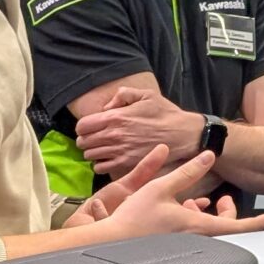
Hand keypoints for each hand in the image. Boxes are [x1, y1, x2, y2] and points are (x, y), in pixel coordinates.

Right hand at [74, 146, 263, 239]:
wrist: (110, 241)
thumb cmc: (133, 218)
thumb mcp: (161, 187)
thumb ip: (188, 172)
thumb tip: (209, 155)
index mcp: (197, 225)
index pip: (237, 225)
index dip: (256, 222)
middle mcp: (194, 237)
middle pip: (224, 227)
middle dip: (228, 212)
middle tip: (224, 200)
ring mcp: (182, 244)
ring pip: (206, 229)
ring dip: (207, 214)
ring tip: (195, 200)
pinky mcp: (171, 245)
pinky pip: (191, 233)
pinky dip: (192, 220)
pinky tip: (180, 209)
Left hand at [75, 85, 204, 177]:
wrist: (181, 134)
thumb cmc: (164, 113)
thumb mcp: (146, 95)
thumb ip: (123, 94)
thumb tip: (107, 107)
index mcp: (116, 117)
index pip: (82, 126)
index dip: (84, 126)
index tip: (91, 127)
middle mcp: (113, 135)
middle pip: (82, 142)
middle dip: (86, 139)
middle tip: (96, 138)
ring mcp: (118, 151)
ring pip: (89, 155)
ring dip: (92, 152)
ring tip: (102, 148)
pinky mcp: (124, 164)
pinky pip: (99, 168)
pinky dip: (100, 164)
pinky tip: (108, 158)